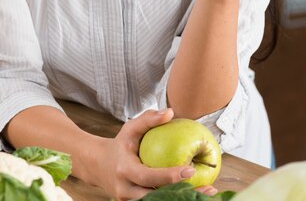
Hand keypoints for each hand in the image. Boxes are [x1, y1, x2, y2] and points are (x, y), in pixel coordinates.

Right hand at [89, 108, 217, 199]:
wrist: (98, 166)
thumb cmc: (120, 145)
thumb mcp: (130, 129)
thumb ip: (148, 119)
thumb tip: (170, 112)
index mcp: (125, 170)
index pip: (148, 177)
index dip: (168, 176)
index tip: (190, 169)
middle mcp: (126, 190)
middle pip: (156, 198)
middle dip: (183, 196)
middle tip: (208, 188)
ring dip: (182, 200)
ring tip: (206, 193)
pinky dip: (175, 200)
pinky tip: (194, 195)